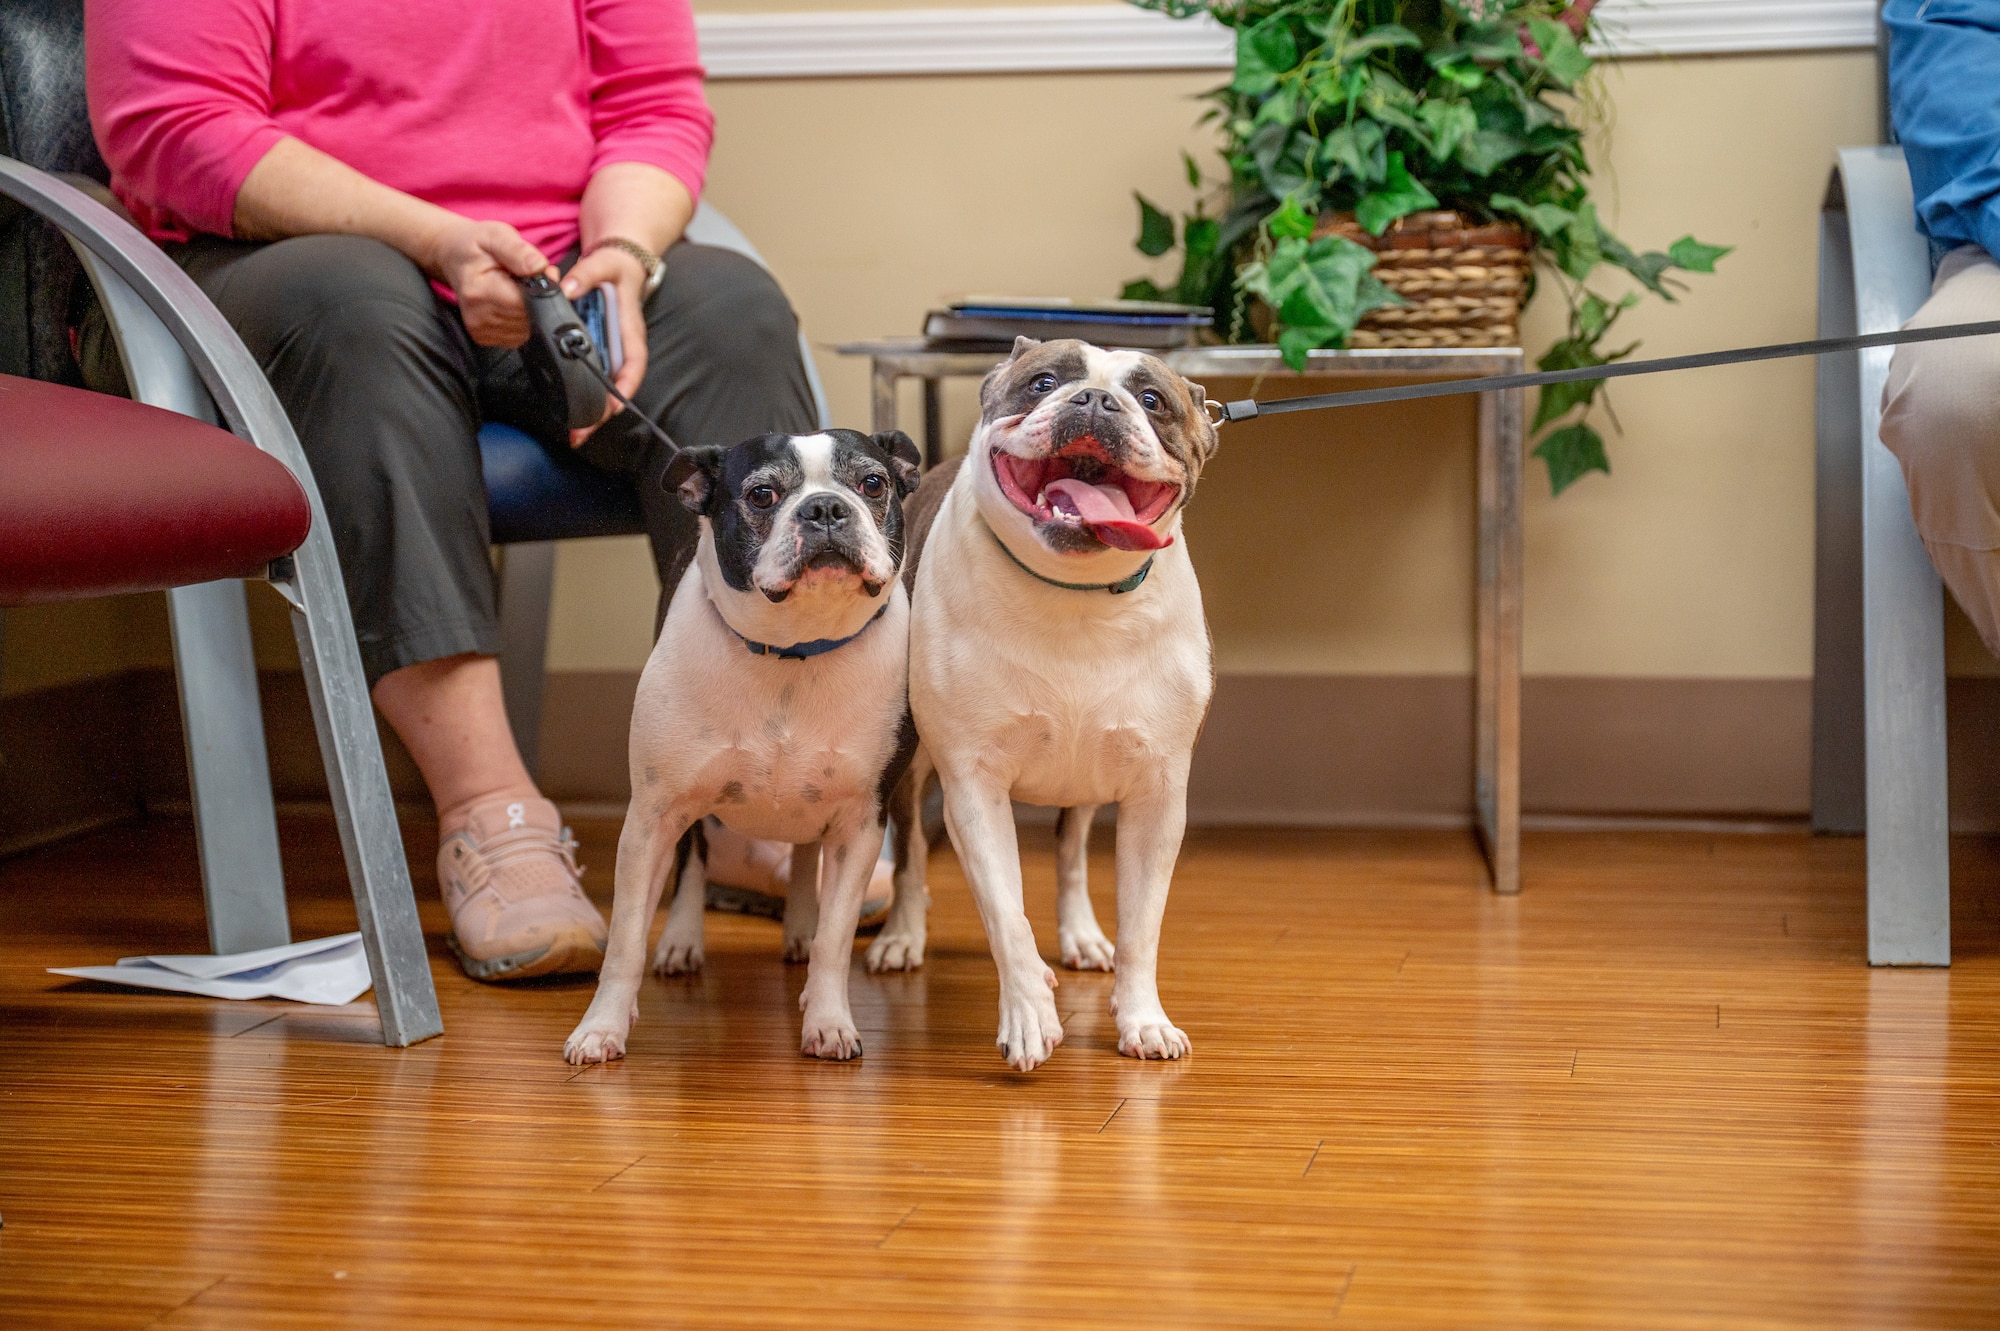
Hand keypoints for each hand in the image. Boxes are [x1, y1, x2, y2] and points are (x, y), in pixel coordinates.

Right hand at [423, 217, 553, 347]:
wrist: (452, 255)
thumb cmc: (475, 245)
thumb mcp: (496, 235)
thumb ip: (518, 251)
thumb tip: (539, 266)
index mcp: (480, 291)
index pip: (527, 303)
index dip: (545, 289)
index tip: (546, 272)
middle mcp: (479, 316)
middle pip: (530, 318)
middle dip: (541, 298)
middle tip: (534, 275)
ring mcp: (481, 330)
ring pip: (528, 329)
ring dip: (534, 309)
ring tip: (521, 286)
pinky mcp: (485, 337)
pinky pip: (519, 334)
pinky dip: (524, 318)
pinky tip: (514, 300)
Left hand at [561, 244, 650, 445]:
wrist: (617, 265)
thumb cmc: (615, 267)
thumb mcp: (602, 264)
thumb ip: (585, 274)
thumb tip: (567, 288)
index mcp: (629, 330)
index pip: (634, 363)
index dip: (625, 386)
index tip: (613, 406)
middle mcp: (623, 347)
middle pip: (619, 387)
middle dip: (603, 413)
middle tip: (582, 432)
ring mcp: (611, 352)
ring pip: (606, 388)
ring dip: (592, 412)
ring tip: (575, 433)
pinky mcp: (599, 352)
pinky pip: (594, 378)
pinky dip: (583, 397)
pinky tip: (569, 412)